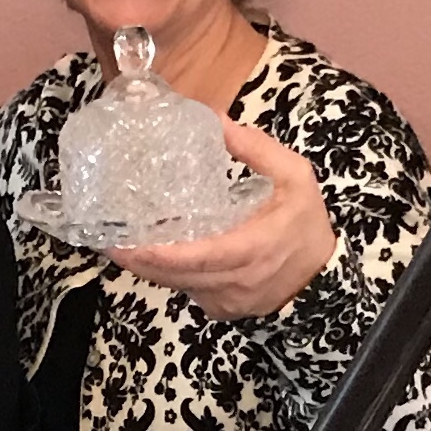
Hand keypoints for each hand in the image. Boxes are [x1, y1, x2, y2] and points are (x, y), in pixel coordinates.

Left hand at [105, 120, 336, 317]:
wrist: (323, 282)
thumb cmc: (307, 227)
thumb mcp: (295, 178)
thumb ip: (257, 150)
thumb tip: (217, 120)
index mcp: (250, 250)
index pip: (195, 258)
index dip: (157, 254)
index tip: (125, 243)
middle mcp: (233, 282)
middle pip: (174, 277)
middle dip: (137, 261)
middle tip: (106, 239)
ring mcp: (224, 301)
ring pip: (177, 286)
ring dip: (149, 268)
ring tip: (121, 244)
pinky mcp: (220, 310)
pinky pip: (187, 291)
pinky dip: (170, 274)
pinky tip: (154, 255)